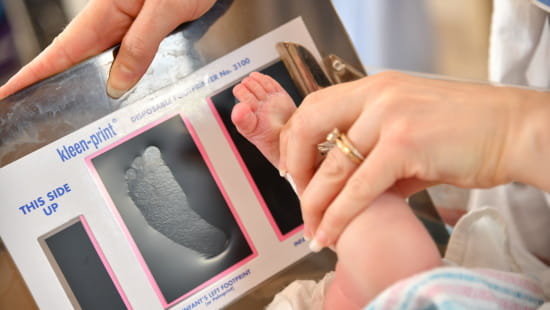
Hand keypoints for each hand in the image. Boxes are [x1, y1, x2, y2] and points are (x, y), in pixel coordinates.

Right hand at [0, 0, 215, 98]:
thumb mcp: (164, 9)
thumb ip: (141, 45)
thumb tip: (117, 85)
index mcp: (107, 11)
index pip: (61, 50)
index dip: (34, 75)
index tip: (9, 94)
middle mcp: (115, 21)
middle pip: (79, 62)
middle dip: (59, 90)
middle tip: (41, 118)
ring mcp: (132, 28)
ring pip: (106, 65)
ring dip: (94, 90)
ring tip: (78, 116)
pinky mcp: (151, 33)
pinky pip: (131, 61)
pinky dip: (124, 80)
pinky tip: (122, 96)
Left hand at [279, 71, 548, 248]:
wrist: (512, 131)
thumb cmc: (464, 131)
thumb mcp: (409, 132)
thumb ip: (376, 155)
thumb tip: (349, 188)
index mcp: (374, 87)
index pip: (314, 106)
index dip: (296, 140)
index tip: (294, 169)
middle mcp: (376, 95)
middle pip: (309, 126)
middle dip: (295, 167)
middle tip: (298, 197)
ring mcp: (389, 117)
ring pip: (332, 166)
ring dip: (315, 203)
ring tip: (311, 228)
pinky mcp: (405, 144)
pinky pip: (358, 187)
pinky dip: (339, 215)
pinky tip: (329, 233)